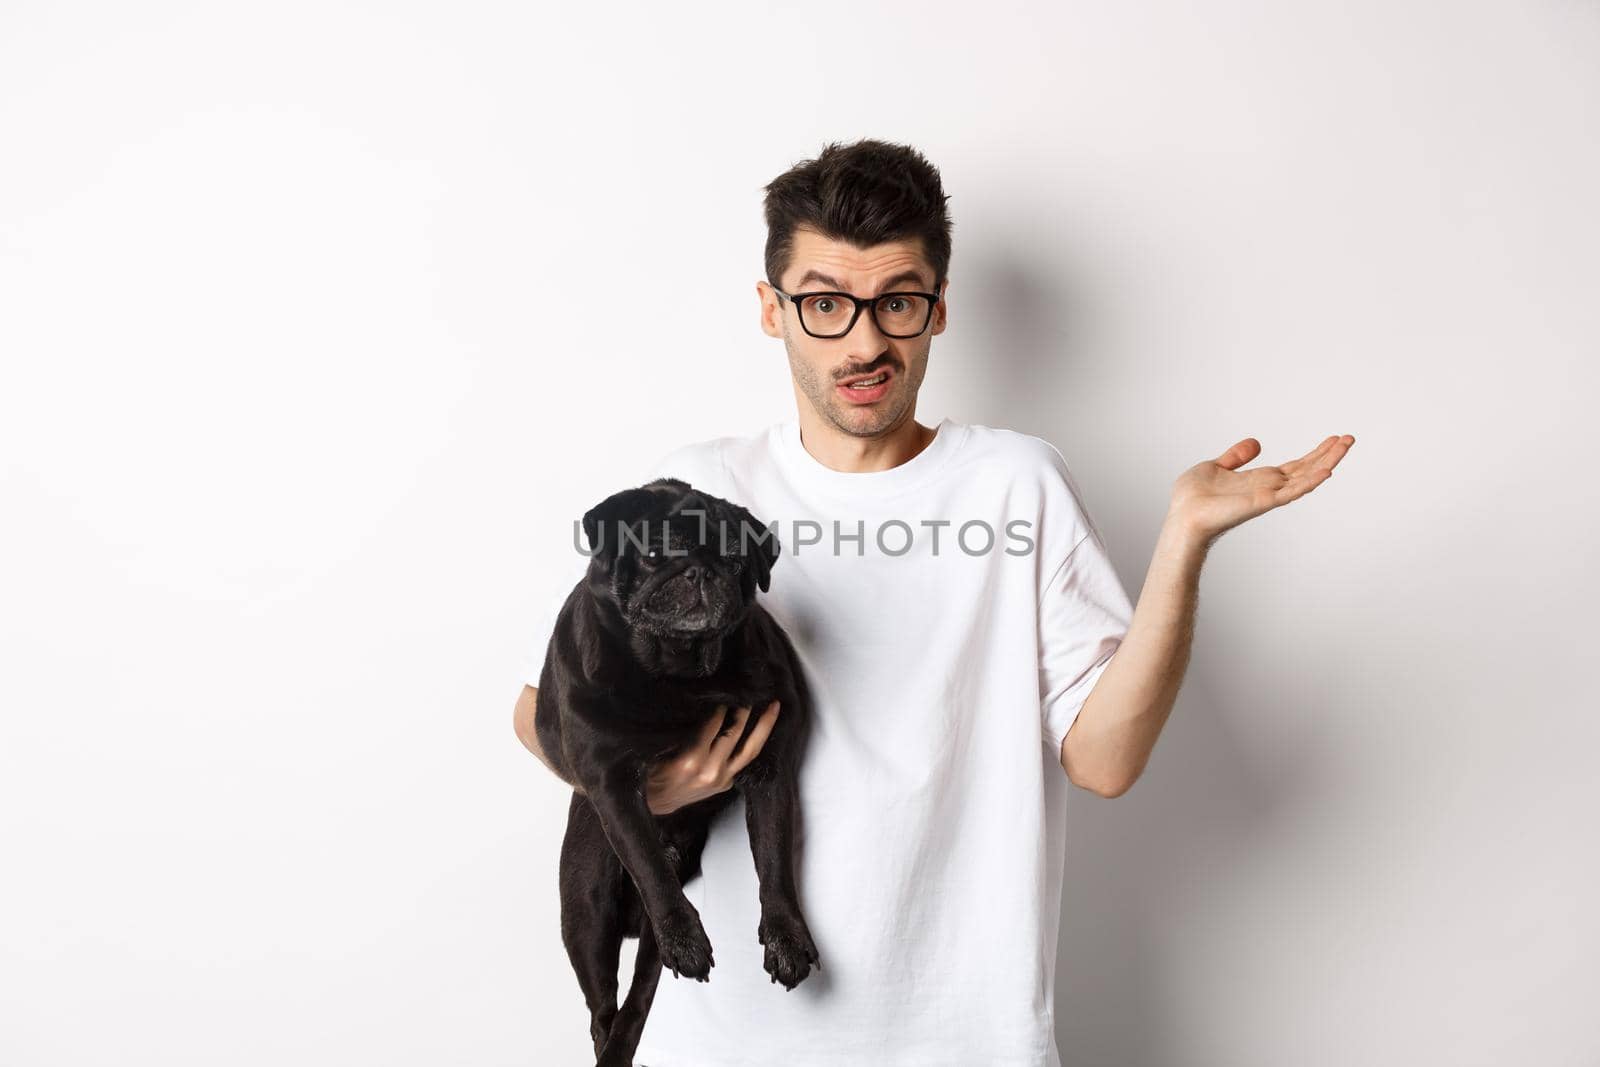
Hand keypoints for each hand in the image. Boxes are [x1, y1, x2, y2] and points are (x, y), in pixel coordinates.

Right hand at [645, 701, 780, 815]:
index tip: (726, 687)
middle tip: (752, 688)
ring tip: (775, 705)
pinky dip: (753, 742)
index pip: (714, 723)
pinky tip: (761, 727)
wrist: (653, 805)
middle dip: (745, 708)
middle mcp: (711, 770)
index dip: (721, 704)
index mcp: (691, 759)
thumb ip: (680, 728)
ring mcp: (721, 779)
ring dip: (764, 726)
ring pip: (750, 749)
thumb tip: (699, 702)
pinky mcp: (726, 785)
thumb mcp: (659, 747)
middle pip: (735, 732)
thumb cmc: (651, 772)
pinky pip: (744, 760)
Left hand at [1168, 434, 1354, 543]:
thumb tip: (1255, 443)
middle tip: (1350, 438)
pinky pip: (1290, 493)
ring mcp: (1267, 496)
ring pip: (1305, 478)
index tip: (1333, 439)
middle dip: (1328, 455)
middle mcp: (1268, 488)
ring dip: (1327, 462)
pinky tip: (1326, 472)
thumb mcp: (1214, 467)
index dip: (1314, 453)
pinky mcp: (1261, 503)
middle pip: (1306, 470)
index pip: (1295, 466)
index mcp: (1259, 480)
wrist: (1181, 516)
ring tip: (1346, 446)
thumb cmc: (1192, 499)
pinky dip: (1309, 484)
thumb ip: (1235, 457)